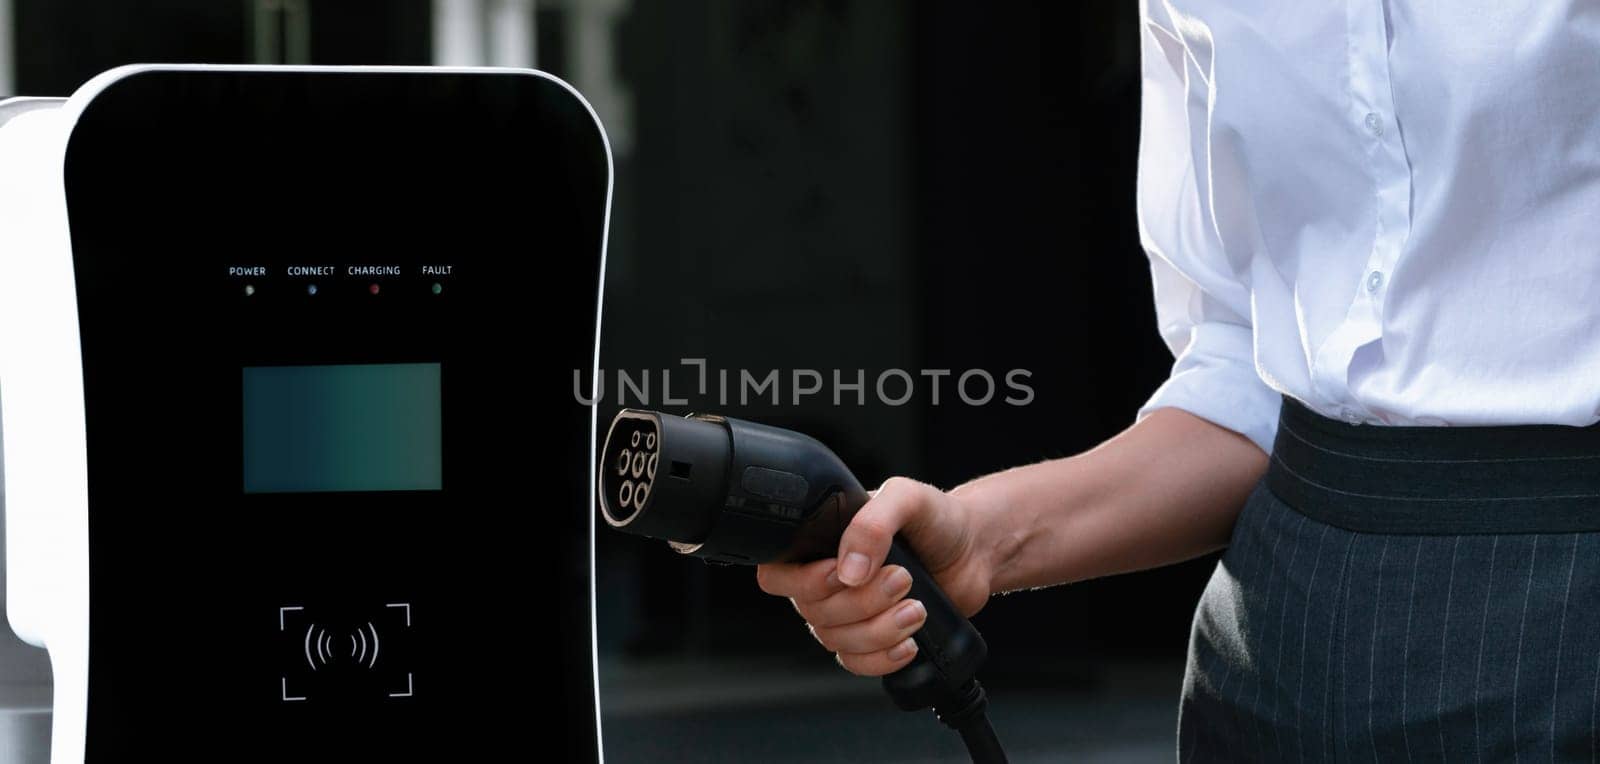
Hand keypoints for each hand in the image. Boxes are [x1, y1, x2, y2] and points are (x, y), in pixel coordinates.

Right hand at [755, 476, 992, 676]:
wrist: (974, 550)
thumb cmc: (937, 518)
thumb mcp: (906, 498)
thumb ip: (872, 524)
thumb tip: (849, 570)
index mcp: (822, 542)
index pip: (778, 573)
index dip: (804, 582)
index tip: (842, 573)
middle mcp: (827, 579)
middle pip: (813, 612)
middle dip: (861, 602)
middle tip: (903, 579)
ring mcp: (847, 613)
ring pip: (836, 640)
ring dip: (878, 631)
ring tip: (916, 608)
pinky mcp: (871, 639)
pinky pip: (855, 663)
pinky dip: (881, 659)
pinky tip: (908, 642)